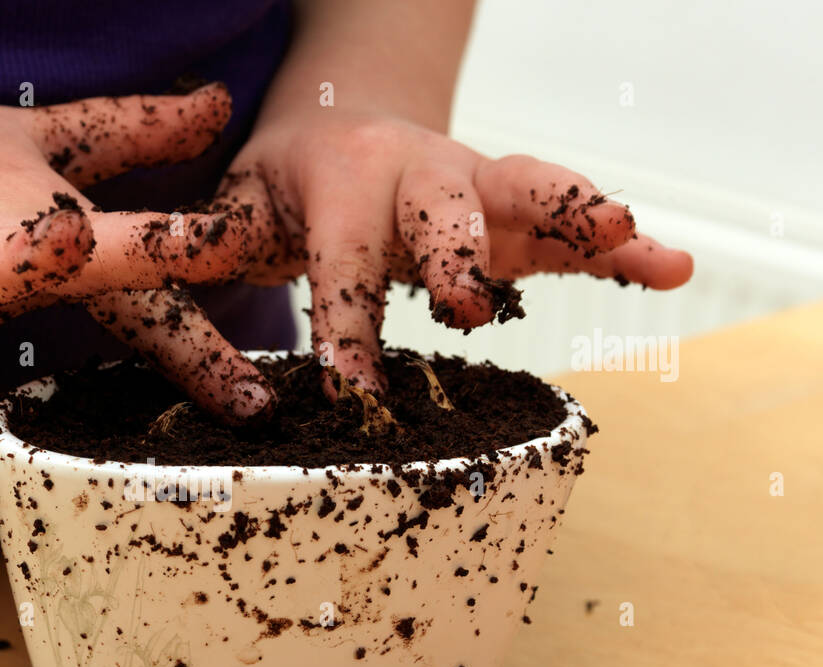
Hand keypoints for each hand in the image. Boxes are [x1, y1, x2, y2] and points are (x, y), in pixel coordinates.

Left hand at [209, 109, 694, 392]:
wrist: (348, 117)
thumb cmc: (282, 181)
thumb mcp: (235, 205)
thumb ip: (208, 248)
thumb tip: (149, 283)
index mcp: (339, 182)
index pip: (342, 259)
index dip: (347, 323)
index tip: (355, 393)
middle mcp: (415, 175)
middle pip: (444, 209)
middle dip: (461, 253)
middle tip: (473, 303)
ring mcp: (473, 184)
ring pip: (531, 189)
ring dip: (581, 217)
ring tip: (642, 246)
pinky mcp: (511, 205)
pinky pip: (572, 219)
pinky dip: (622, 242)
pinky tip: (672, 269)